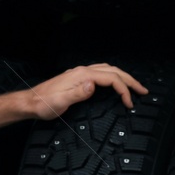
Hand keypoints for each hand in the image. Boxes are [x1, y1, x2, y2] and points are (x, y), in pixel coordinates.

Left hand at [25, 64, 148, 119]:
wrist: (31, 102)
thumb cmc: (44, 104)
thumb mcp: (61, 102)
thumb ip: (78, 93)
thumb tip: (93, 85)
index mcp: (82, 75)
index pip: (111, 78)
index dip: (124, 90)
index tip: (130, 103)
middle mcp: (82, 71)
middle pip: (113, 71)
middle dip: (130, 80)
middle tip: (143, 91)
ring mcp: (80, 73)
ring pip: (108, 70)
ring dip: (123, 77)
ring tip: (133, 86)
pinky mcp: (78, 78)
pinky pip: (101, 73)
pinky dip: (113, 76)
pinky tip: (114, 82)